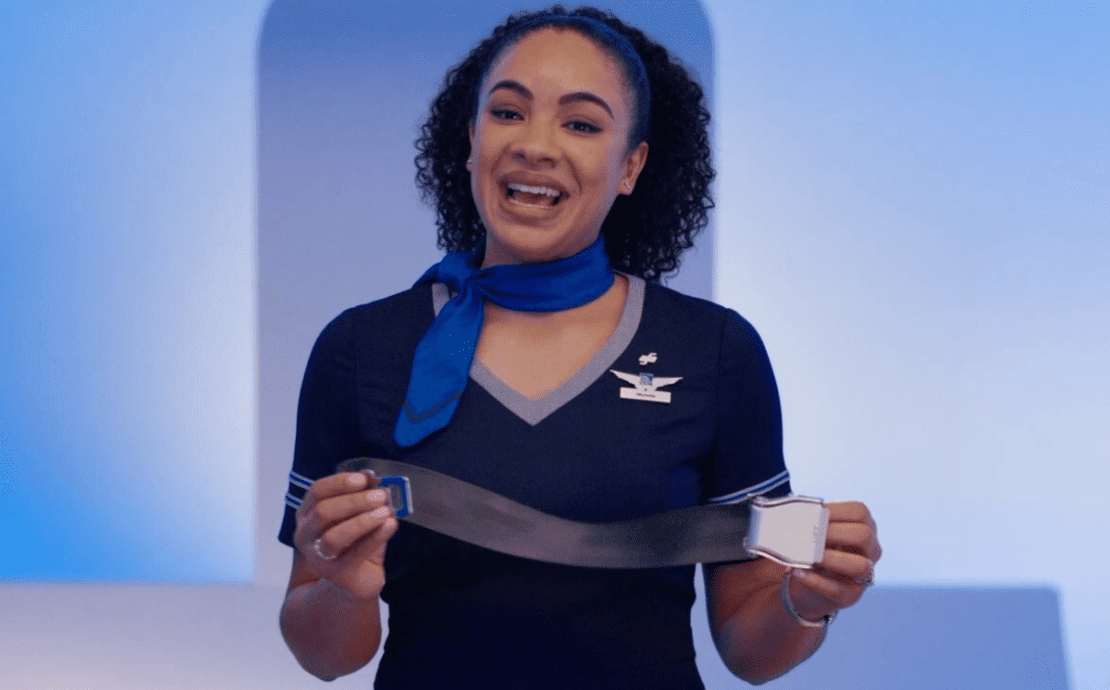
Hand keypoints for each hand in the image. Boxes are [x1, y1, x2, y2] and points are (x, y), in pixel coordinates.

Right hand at [293, 471, 398, 599]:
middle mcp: (306, 535)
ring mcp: (318, 557)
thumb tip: (373, 476)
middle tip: (381, 495)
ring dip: (362, 520)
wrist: (357, 579)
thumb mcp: (360, 515)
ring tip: (386, 511)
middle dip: (354, 501)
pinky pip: (356, 554)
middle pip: (323, 511)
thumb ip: (365, 496)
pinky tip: (391, 525)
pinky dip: (375, 537)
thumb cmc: (356, 542)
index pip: (317, 491)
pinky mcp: (336, 574)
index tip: (364, 478)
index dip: (340, 482)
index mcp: (308, 514)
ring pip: (334, 536)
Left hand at [787, 501, 881, 621]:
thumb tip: (798, 515)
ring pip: (859, 566)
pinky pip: (836, 590)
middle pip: (864, 536)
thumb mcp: (818, 535)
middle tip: (811, 532)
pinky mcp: (849, 596)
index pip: (860, 512)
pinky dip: (815, 581)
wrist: (809, 586)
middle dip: (835, 532)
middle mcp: (870, 551)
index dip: (836, 510)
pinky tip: (798, 572)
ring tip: (810, 556)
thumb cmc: (815, 551)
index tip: (813, 512)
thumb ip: (814, 524)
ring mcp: (863, 576)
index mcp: (865, 528)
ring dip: (832, 558)